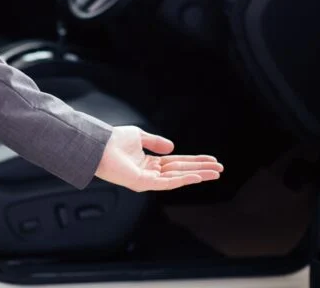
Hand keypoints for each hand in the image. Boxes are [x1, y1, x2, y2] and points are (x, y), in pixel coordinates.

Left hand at [95, 126, 221, 191]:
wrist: (99, 145)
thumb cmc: (113, 140)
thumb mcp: (139, 136)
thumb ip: (156, 142)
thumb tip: (173, 147)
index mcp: (150, 163)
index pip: (178, 163)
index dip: (195, 161)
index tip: (212, 160)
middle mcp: (150, 172)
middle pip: (181, 171)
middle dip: (201, 170)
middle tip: (220, 169)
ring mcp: (147, 179)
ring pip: (178, 178)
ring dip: (198, 175)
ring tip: (215, 173)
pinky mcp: (143, 183)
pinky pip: (167, 183)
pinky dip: (183, 180)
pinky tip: (197, 177)